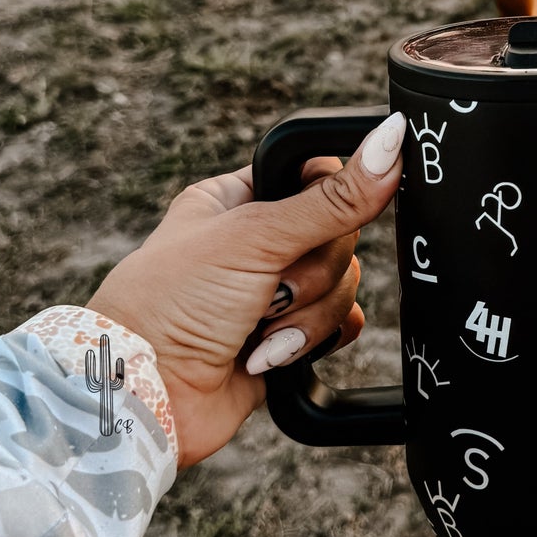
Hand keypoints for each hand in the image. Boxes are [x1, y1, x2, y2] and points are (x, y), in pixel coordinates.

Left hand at [89, 110, 404, 466]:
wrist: (144, 397)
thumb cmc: (170, 304)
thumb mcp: (254, 235)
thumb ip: (332, 198)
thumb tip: (392, 140)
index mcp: (236, 200)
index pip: (317, 177)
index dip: (330, 199)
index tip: (317, 221)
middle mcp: (256, 244)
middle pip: (338, 238)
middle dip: (310, 272)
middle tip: (269, 288)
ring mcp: (271, 294)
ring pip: (343, 285)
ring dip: (306, 314)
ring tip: (259, 330)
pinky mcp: (286, 339)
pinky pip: (340, 327)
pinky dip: (314, 340)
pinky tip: (274, 352)